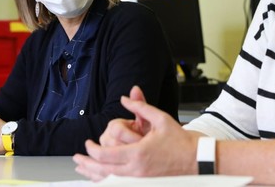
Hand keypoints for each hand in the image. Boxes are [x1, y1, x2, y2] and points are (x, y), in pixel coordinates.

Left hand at [73, 86, 199, 180]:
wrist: (197, 159)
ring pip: (110, 181)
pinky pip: (121, 186)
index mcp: (138, 153)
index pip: (105, 155)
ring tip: (83, 170)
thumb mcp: (160, 118)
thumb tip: (125, 97)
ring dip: (94, 176)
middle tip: (77, 159)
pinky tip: (100, 179)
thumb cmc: (181, 140)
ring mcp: (141, 181)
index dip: (92, 150)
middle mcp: (136, 170)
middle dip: (87, 164)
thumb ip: (140, 107)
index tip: (88, 144)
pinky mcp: (146, 184)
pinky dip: (107, 182)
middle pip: (103, 171)